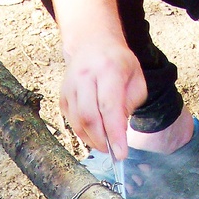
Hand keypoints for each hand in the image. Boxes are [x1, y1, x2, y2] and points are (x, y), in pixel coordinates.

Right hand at [58, 40, 146, 159]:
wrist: (92, 44)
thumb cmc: (119, 64)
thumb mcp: (136, 79)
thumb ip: (130, 104)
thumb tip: (119, 131)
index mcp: (107, 70)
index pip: (109, 107)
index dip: (114, 133)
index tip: (121, 153)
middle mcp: (85, 77)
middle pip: (89, 117)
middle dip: (102, 140)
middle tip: (113, 151)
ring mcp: (70, 86)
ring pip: (77, 122)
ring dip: (92, 139)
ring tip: (105, 144)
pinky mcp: (63, 96)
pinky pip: (71, 121)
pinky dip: (83, 133)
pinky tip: (95, 134)